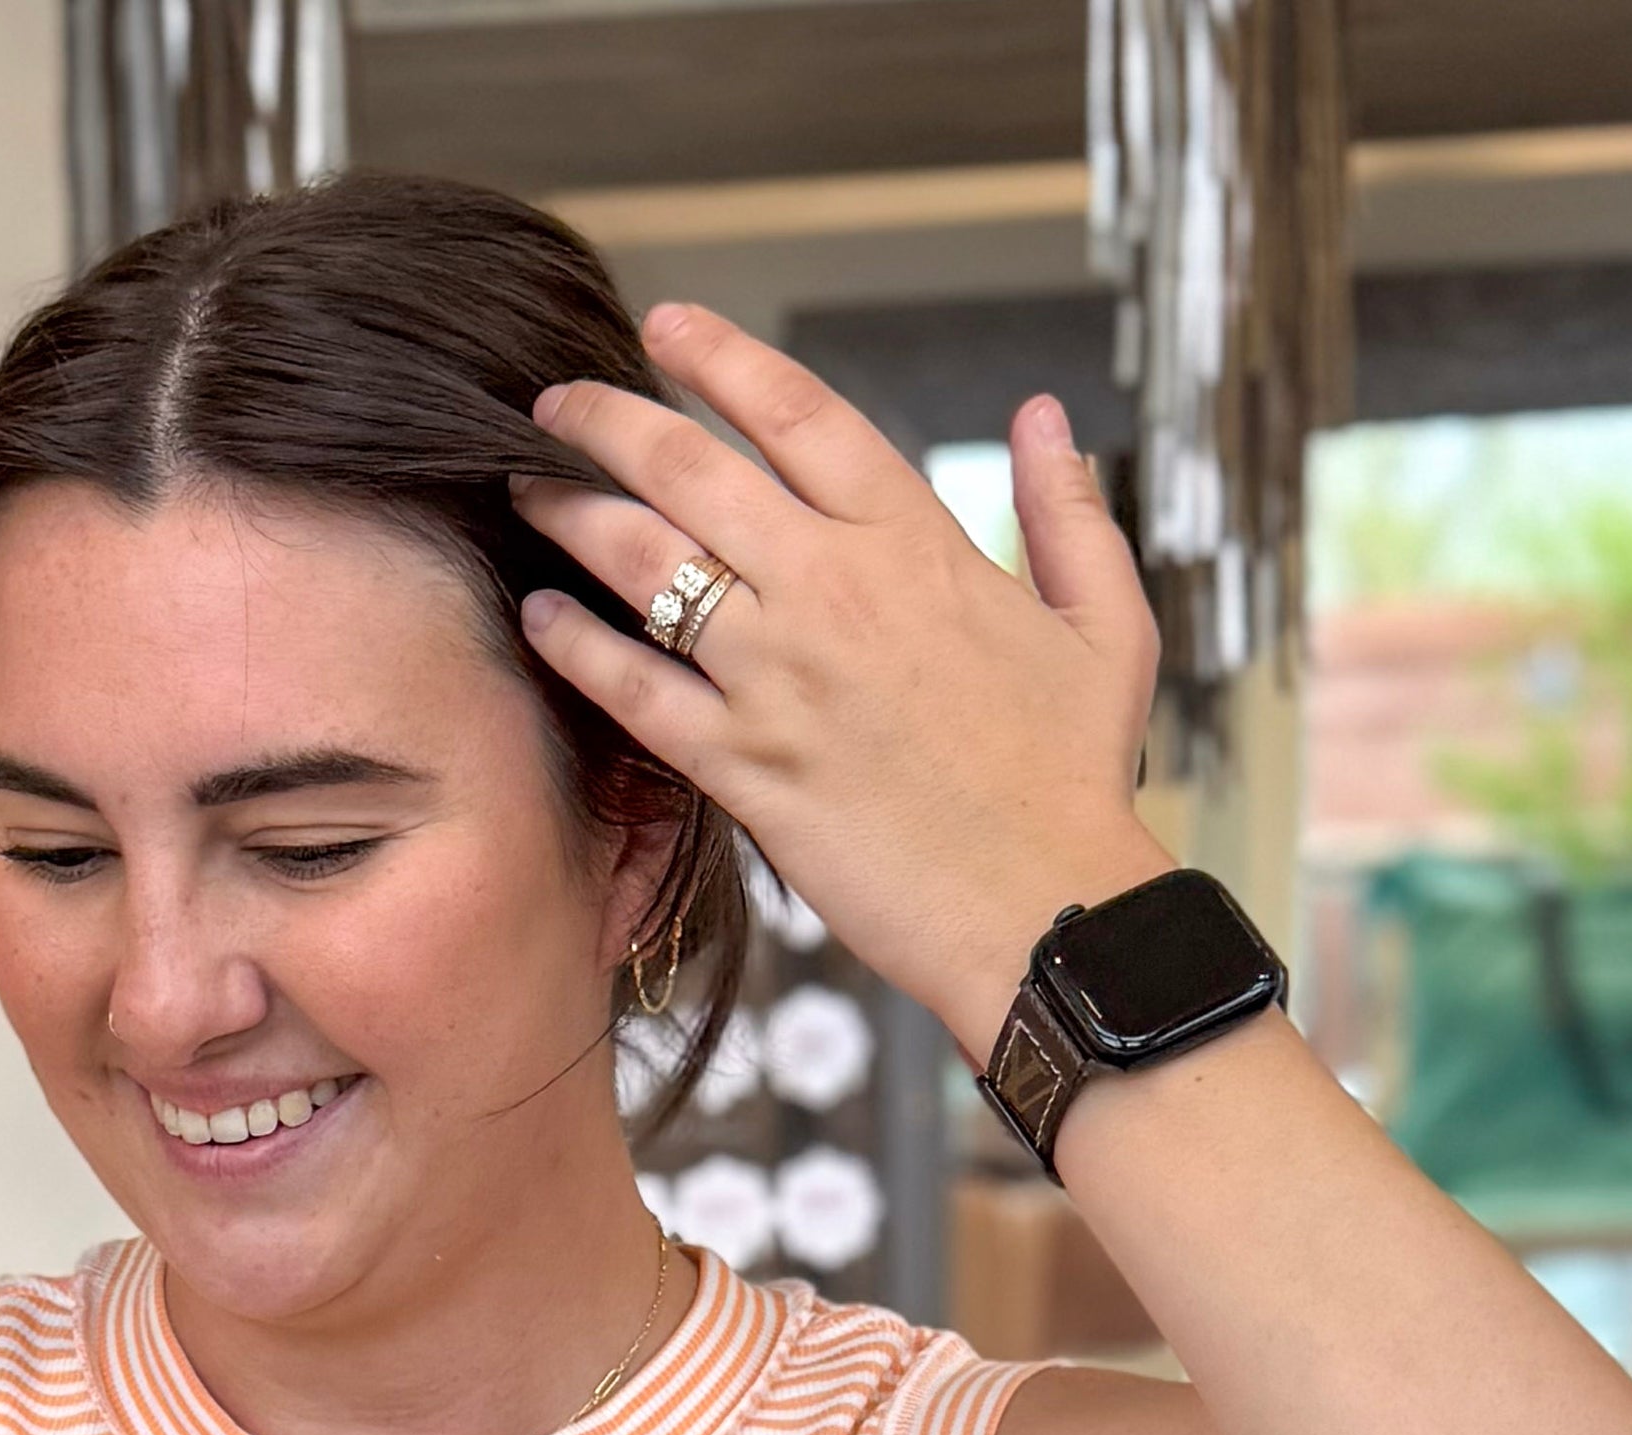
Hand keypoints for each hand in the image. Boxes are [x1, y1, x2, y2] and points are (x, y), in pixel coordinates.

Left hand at [517, 308, 1173, 1027]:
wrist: (1045, 910)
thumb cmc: (1074, 777)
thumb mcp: (1104, 624)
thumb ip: (1068, 509)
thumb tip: (1044, 416)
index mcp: (916, 542)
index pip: (797, 412)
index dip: (720, 357)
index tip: (667, 327)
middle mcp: (833, 591)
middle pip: (690, 469)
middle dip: (607, 421)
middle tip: (553, 403)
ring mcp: (779, 679)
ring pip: (646, 564)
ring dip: (572, 516)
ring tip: (526, 492)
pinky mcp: (745, 769)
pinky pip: (634, 690)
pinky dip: (577, 645)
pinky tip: (540, 616)